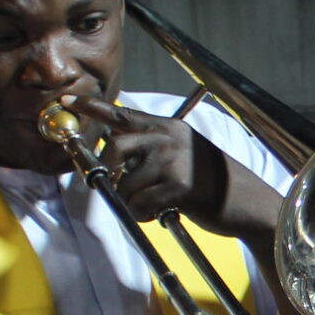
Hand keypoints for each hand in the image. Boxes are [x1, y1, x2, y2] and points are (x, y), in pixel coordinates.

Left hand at [67, 97, 280, 238]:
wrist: (247, 203)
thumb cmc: (213, 183)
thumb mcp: (184, 154)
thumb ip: (153, 149)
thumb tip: (116, 158)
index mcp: (168, 128)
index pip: (122, 114)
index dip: (92, 106)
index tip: (67, 99)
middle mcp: (169, 138)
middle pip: (115, 149)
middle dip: (110, 173)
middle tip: (118, 189)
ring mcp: (174, 160)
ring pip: (126, 184)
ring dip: (132, 203)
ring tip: (154, 206)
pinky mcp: (179, 185)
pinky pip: (139, 204)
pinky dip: (144, 215)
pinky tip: (162, 213)